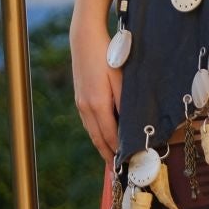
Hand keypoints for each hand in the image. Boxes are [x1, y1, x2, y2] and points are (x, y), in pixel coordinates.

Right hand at [70, 21, 122, 161]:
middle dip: (107, 155)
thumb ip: (124, 103)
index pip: (110, 136)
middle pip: (98, 139)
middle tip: (117, 170)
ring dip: (101, 145)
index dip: (118, 151)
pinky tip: (102, 135)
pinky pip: (88, 122)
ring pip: (91, 131)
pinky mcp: (79, 97)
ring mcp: (80, 103)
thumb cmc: (107, 56)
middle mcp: (86, 108)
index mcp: (98, 105)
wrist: (84, 39)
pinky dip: (96, 133)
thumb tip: (129, 123)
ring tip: (110, 157)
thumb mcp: (120, 79)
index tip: (126, 163)